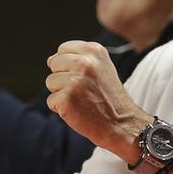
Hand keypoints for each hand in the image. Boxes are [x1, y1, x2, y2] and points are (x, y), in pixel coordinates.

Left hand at [46, 40, 146, 159]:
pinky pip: (51, 101)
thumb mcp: (101, 68)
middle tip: (84, 90)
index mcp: (94, 50)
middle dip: (64, 78)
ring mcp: (75, 80)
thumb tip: (50, 60)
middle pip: (54, 64)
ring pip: (50, 82)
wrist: (122, 123)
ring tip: (83, 100)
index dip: (69, 65)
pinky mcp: (66, 98)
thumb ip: (78, 59)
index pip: (63, 49)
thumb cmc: (109, 97)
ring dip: (62, 94)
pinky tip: (79, 110)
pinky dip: (61, 109)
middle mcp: (84, 62)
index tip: (85, 77)